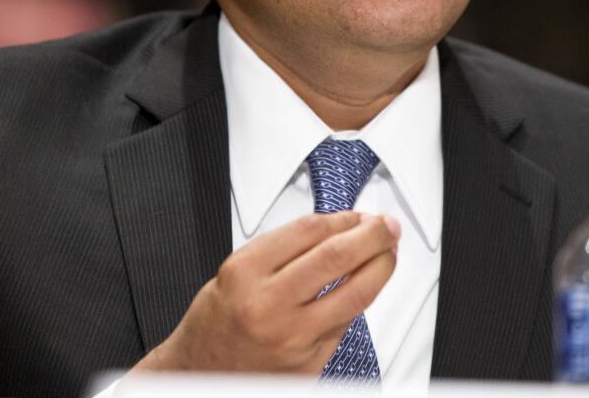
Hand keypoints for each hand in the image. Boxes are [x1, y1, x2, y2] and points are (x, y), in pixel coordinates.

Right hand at [126, 211, 399, 376]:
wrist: (198, 373)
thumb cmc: (217, 321)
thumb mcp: (236, 271)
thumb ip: (284, 250)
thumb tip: (338, 229)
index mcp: (246, 272)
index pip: (310, 231)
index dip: (343, 218)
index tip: (357, 216)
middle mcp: (269, 305)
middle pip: (337, 257)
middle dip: (372, 236)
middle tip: (387, 227)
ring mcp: (292, 338)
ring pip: (355, 294)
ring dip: (381, 268)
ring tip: (389, 253)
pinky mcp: (308, 364)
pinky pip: (346, 324)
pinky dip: (361, 300)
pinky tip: (367, 286)